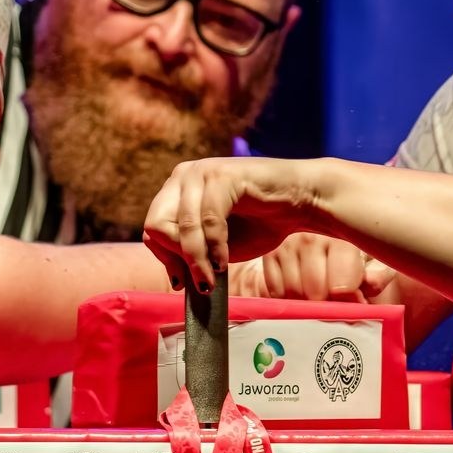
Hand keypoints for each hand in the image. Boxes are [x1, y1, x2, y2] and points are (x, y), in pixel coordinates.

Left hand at [143, 156, 326, 293]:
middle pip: (155, 226)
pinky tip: (225, 262)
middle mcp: (183, 176)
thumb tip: (175, 279)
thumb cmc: (260, 223)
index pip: (151, 228)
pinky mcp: (223, 175)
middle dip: (177, 258)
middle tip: (201, 280)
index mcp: (177, 190)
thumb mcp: (216, 245)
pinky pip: (209, 221)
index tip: (183, 280)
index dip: (165, 259)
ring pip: (181, 227)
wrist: (301, 202)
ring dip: (197, 260)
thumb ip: (192, 253)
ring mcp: (201, 172)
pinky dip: (215, 248)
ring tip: (213, 279)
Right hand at [253, 233, 373, 301]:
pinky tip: (302, 288)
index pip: (341, 288)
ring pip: (294, 294)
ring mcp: (286, 246)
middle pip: (315, 294)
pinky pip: (276, 291)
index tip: (356, 300)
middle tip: (336, 299)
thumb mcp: (374, 259)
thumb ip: (377, 276)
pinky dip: (288, 297)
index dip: (350, 302)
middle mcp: (310, 239)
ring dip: (307, 301)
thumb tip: (368, 289)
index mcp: (341, 238)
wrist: (324, 220)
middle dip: (328, 303)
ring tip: (320, 291)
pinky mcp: (270, 254)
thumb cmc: (354, 248)